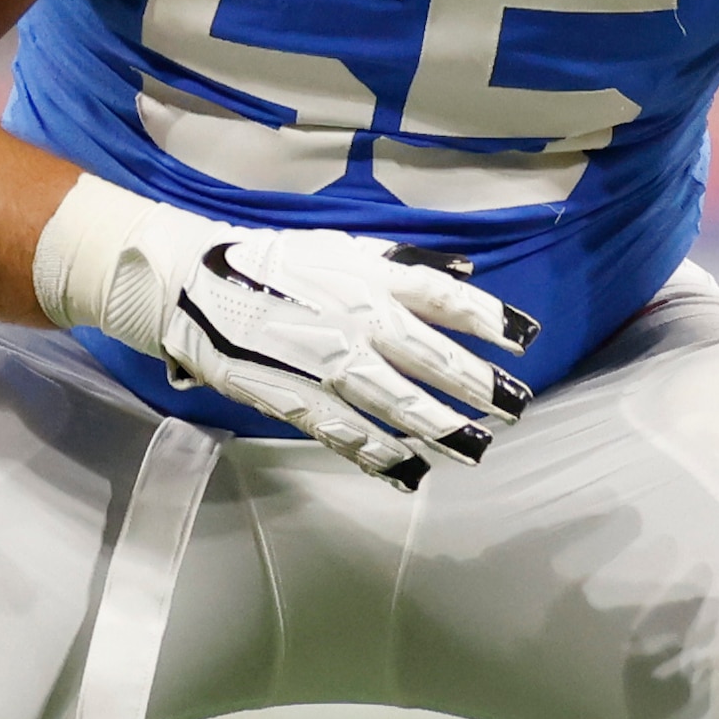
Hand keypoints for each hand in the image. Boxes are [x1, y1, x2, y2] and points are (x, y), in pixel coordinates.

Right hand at [162, 230, 536, 486]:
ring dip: (441, 431)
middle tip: (516, 407)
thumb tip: (463, 270)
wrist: (193, 285)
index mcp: (370, 278)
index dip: (489, 319)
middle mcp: (357, 320)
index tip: (525, 340)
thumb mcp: (342, 247)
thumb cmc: (274, 263)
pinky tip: (408, 472)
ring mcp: (328, 364)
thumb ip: (403, 263)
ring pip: (398, 404)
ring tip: (478, 448)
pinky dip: (380, 456)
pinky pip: (348, 433)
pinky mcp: (297, 398)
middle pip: (432, 357)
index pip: (444, 298)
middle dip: (479, 386)